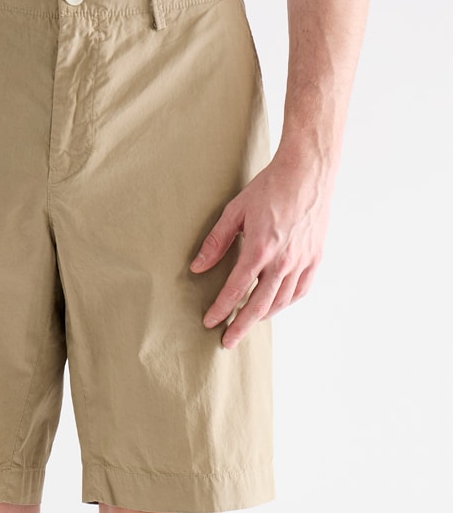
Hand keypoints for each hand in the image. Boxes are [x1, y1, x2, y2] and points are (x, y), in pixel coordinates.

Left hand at [190, 152, 332, 348]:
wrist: (308, 171)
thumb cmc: (270, 187)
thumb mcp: (235, 211)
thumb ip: (215, 242)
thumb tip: (197, 268)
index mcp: (259, 250)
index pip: (235, 290)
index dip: (220, 309)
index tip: (209, 322)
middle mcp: (282, 261)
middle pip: (258, 306)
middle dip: (240, 326)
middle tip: (227, 341)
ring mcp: (301, 261)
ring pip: (280, 302)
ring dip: (262, 316)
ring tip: (247, 322)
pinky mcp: (315, 258)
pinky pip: (301, 291)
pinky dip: (286, 303)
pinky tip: (274, 306)